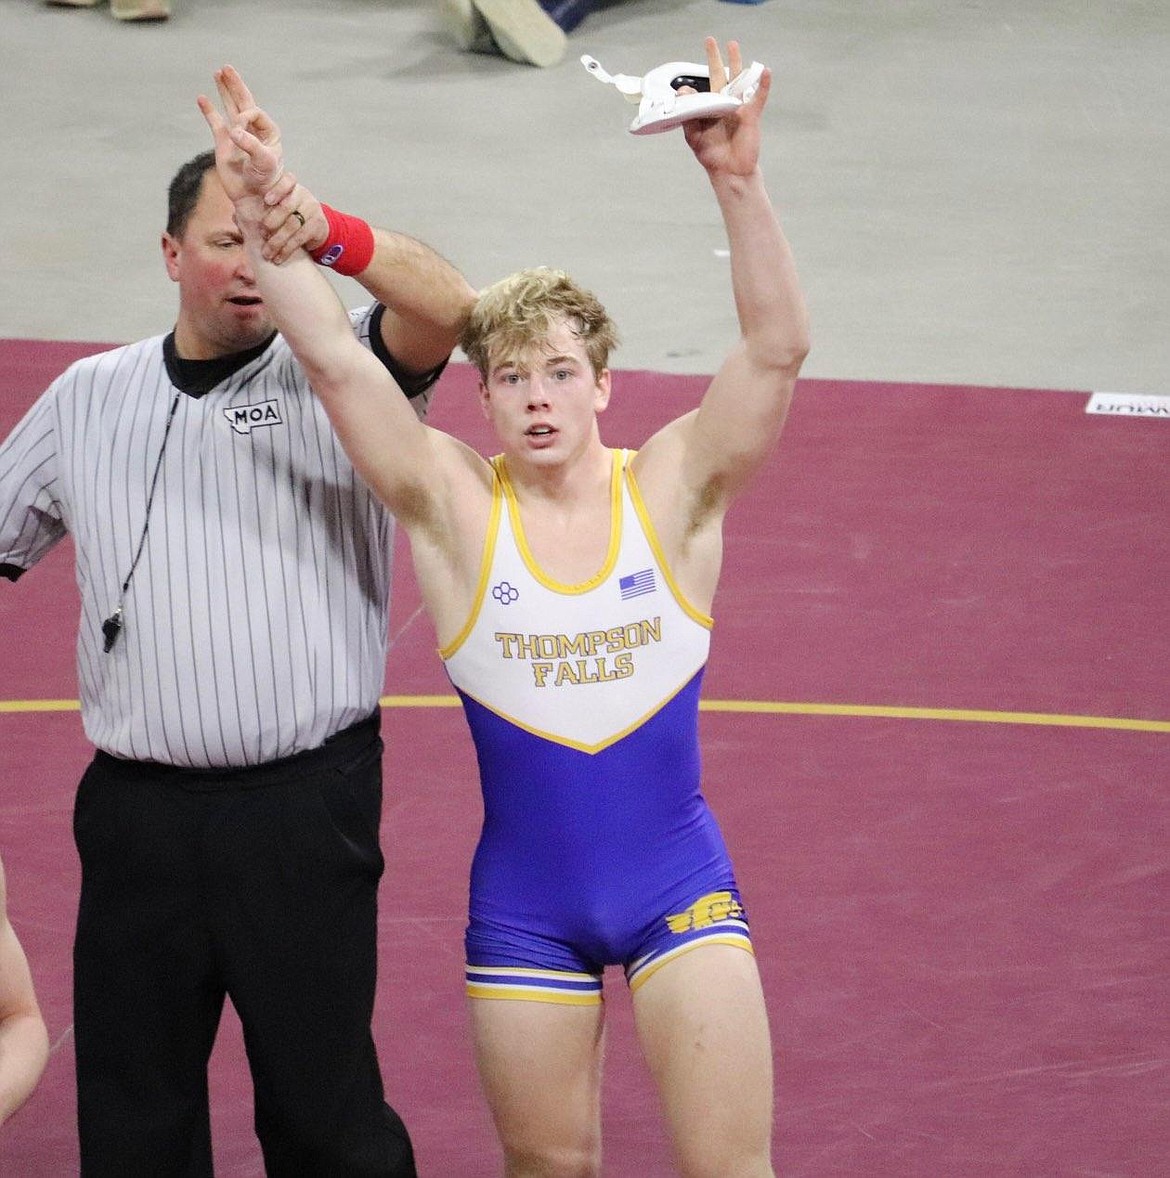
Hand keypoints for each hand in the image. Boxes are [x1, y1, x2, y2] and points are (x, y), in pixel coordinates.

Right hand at [197, 64, 283, 203]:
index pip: (253, 112)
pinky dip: (209, 111)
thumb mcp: (264, 163)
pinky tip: (202, 98)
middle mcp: (254, 130)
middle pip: (244, 101)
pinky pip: (215, 123)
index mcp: (268, 132)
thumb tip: (234, 130)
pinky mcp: (224, 143)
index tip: (239, 134)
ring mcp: (238, 136)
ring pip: (230, 107)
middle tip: (227, 67)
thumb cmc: (265, 182)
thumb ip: (251, 145)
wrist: (253, 199)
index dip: (244, 119)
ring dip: (224, 90)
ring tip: (218, 72)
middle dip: (235, 84)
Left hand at [258, 172, 326, 262]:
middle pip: (287, 206)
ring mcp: (312, 209)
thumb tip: (237, 217)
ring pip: (292, 225)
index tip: (266, 200)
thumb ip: (258, 207)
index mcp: (290, 186)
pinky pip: (300, 238)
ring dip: (277, 241)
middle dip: (272, 221)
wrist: (315, 228)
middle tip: (261, 234)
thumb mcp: (275, 206)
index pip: (287, 181)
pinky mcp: (318, 225)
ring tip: (267, 252)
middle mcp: (302, 195)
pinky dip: (287, 249)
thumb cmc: (288, 215)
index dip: (277, 190)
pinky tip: (279, 257)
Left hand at [682, 38, 769, 178]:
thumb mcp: (694, 135)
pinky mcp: (751, 114)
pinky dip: (763, 84)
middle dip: (715, 58)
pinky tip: (765, 71)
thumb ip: (688, 115)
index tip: (684, 90)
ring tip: (733, 45)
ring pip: (739, 80)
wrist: (729, 171)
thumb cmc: (712, 155)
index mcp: (711, 109)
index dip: (693, 87)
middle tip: (709, 41)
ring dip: (737, 62)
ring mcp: (739, 107)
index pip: (703, 90)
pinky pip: (759, 97)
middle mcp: (725, 104)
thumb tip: (682, 92)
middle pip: (721, 76)